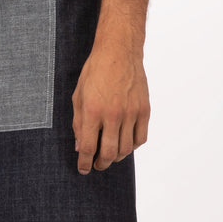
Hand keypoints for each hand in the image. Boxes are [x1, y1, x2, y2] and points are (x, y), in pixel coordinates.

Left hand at [72, 42, 149, 174]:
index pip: (88, 147)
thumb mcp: (78, 94)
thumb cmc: (95, 71)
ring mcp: (131, 113)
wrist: (119, 52)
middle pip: (108, 153)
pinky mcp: (144, 110)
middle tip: (96, 164)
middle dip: (100, 164)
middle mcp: (112, 114)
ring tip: (109, 155)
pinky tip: (125, 143)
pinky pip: (141, 138)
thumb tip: (80, 146)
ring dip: (116, 157)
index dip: (84, 162)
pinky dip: (132, 146)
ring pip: (125, 149)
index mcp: (92, 110)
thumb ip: (78, 121)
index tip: (83, 169)